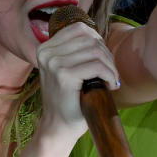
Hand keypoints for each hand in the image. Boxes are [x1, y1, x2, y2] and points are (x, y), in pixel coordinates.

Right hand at [35, 22, 120, 137]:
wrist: (59, 127)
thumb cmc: (68, 99)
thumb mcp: (66, 69)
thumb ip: (76, 51)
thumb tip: (98, 36)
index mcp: (45, 48)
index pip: (79, 29)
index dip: (98, 41)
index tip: (103, 59)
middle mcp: (46, 52)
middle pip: (90, 39)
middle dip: (107, 56)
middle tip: (110, 74)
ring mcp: (54, 63)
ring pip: (96, 52)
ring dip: (111, 67)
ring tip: (111, 80)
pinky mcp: (64, 76)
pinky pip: (97, 66)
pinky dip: (110, 75)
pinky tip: (111, 85)